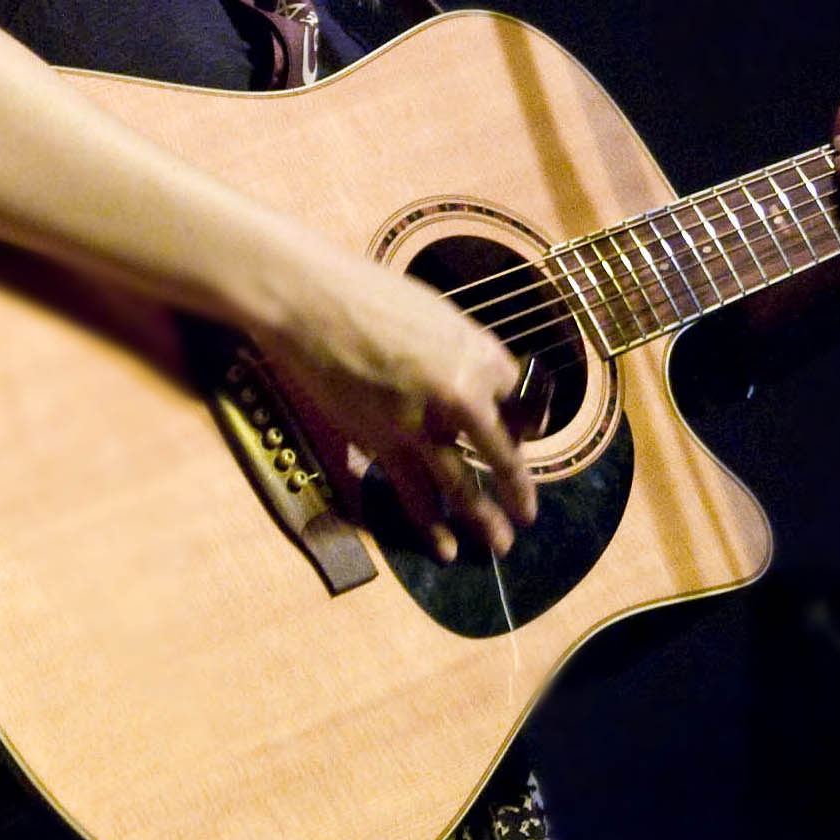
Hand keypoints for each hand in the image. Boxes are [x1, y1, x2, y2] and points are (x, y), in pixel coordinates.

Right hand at [251, 254, 538, 562]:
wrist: (313, 302)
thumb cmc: (368, 293)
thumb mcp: (434, 314)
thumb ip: (458, 353)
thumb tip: (470, 381)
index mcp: (479, 353)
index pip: (517, 397)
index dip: (518, 418)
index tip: (515, 433)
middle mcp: (461, 394)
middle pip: (502, 451)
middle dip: (517, 488)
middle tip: (527, 514)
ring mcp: (422, 424)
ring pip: (462, 484)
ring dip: (483, 519)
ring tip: (500, 544)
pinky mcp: (384, 443)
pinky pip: (416, 492)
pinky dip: (431, 523)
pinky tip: (445, 546)